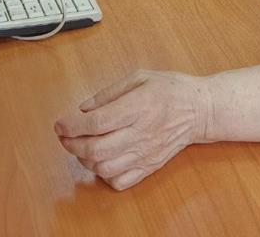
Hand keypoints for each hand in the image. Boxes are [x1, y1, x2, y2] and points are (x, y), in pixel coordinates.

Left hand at [55, 70, 212, 189]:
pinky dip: (103, 175)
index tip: (59, 123)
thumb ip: (109, 93)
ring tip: (81, 146)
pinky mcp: (149, 166)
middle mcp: (141, 133)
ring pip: (104, 167)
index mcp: (138, 107)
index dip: (71, 125)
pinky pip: (120, 181)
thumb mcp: (139, 77)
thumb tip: (83, 108)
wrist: (200, 110)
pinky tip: (102, 160)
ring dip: (85, 159)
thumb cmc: (171, 90)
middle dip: (71, 144)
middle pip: (95, 149)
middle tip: (64, 135)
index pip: (96, 123)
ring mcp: (145, 153)